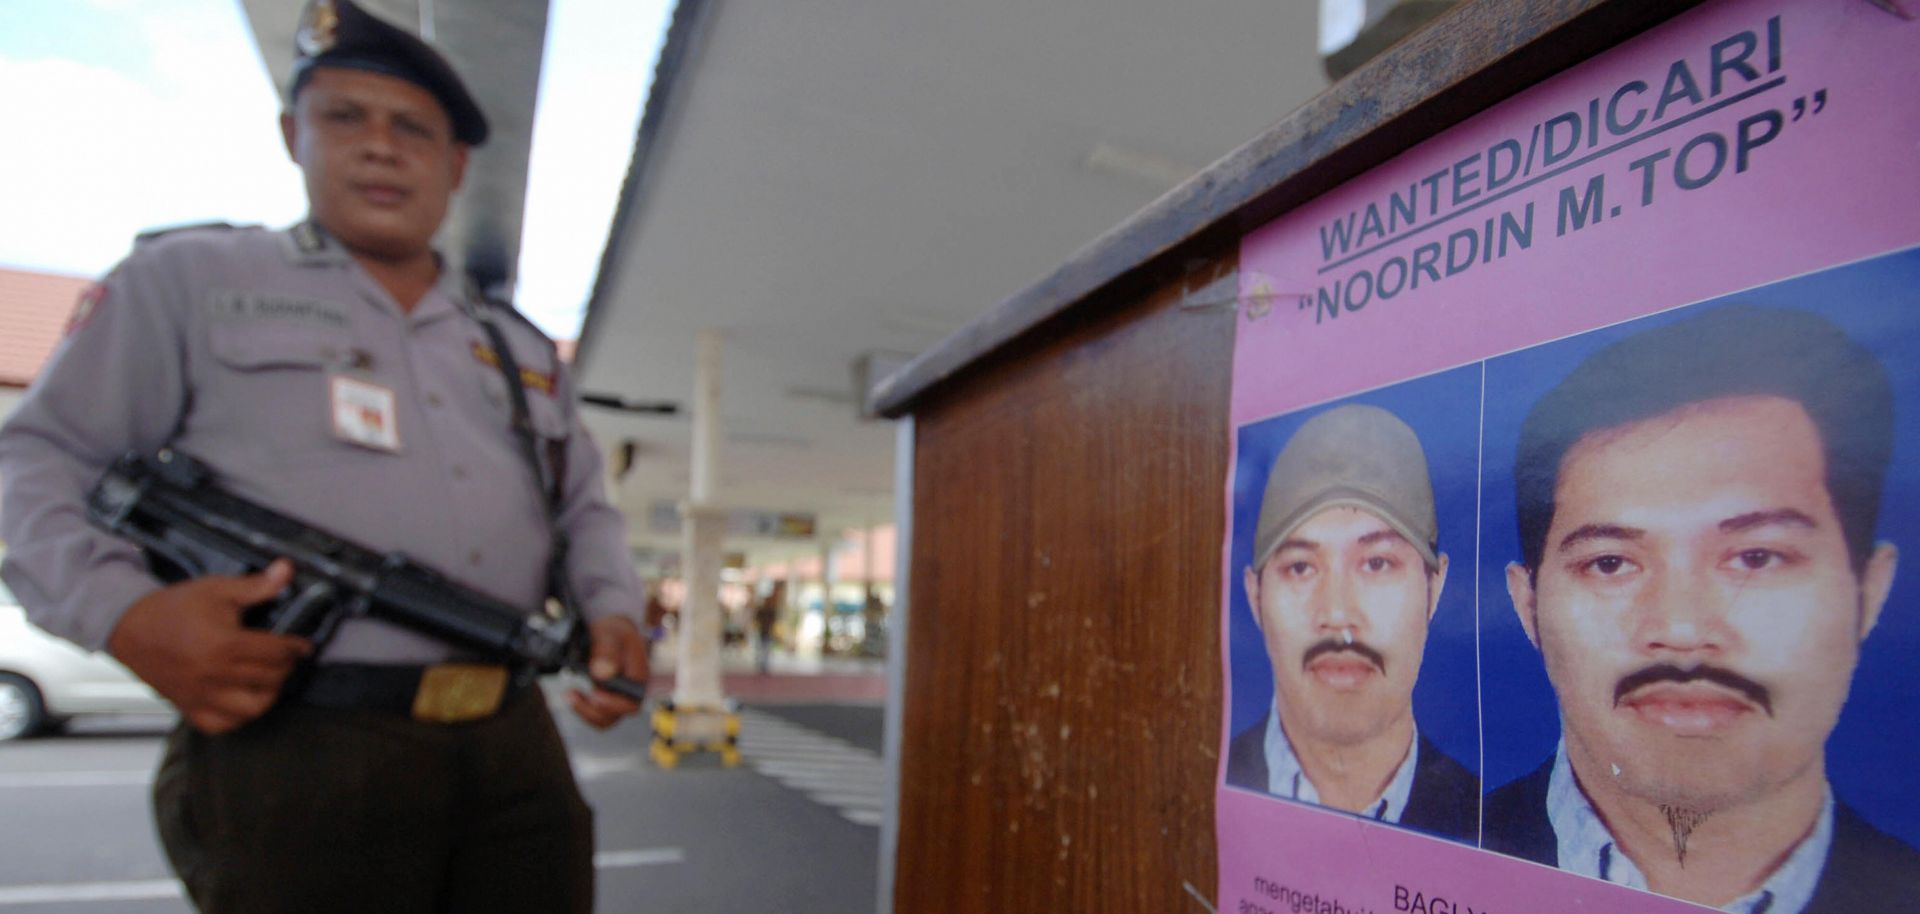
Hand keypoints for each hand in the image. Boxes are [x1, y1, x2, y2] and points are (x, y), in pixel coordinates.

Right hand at [106, 559, 310, 734]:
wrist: (129, 627)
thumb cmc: (173, 608)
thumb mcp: (217, 589)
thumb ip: (256, 585)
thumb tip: (286, 569)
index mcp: (224, 645)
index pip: (276, 653)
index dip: (295, 648)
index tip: (302, 646)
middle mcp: (214, 675)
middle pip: (269, 680)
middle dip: (285, 668)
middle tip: (286, 658)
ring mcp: (201, 695)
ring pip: (251, 709)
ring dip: (267, 695)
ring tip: (268, 678)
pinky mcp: (188, 707)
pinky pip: (221, 726)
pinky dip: (238, 717)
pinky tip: (243, 699)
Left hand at [567, 615, 648, 728]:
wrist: (611, 631)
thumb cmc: (614, 631)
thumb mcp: (610, 633)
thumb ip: (607, 651)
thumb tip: (602, 673)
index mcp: (639, 677)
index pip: (631, 703)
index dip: (613, 704)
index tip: (594, 692)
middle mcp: (631, 691)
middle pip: (617, 715)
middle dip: (595, 711)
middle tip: (575, 694)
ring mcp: (619, 697)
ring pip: (606, 719)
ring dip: (585, 712)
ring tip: (570, 695)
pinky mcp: (606, 698)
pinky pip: (596, 713)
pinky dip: (582, 708)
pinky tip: (572, 694)